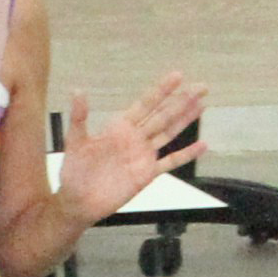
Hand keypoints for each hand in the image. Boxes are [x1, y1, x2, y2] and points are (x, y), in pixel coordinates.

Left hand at [52, 71, 203, 222]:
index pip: (146, 103)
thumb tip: (77, 90)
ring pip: (169, 133)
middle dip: (182, 100)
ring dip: (186, 120)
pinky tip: (202, 146)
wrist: (79, 201)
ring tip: (202, 105)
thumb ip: (79, 117)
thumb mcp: (75, 141)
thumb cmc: (75, 171)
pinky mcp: (147, 174)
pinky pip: (170, 162)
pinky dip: (186, 155)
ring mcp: (143, 155)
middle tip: (201, 86)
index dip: (162, 90)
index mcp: (120, 127)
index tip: (178, 76)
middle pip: (164, 115)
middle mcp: (136, 138)